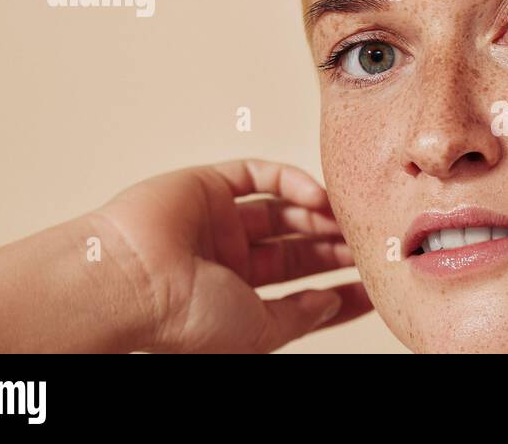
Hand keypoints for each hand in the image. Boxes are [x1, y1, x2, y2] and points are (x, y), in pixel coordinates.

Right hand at [92, 159, 370, 352]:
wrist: (132, 284)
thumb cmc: (183, 319)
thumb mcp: (259, 331)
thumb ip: (299, 316)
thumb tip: (331, 302)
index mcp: (236, 297)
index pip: (300, 290)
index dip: (338, 289)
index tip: (375, 287)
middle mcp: (229, 259)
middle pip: (299, 248)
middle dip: (337, 247)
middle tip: (373, 244)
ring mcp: (219, 221)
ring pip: (285, 211)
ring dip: (321, 214)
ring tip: (352, 221)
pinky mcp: (208, 186)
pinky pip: (260, 176)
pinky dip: (292, 182)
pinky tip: (318, 197)